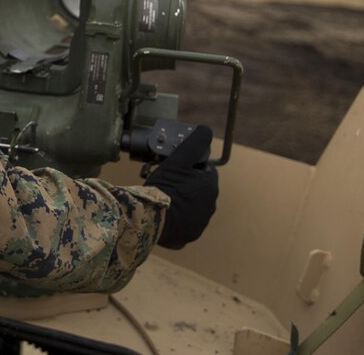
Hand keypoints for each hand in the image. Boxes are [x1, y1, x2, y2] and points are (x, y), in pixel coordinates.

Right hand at [145, 125, 218, 249]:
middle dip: (186, 183)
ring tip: (163, 196)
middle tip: (166, 178)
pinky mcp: (190, 235)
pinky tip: (165, 213)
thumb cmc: (166, 187)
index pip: (205, 170)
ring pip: (192, 205)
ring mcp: (201, 222)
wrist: (152, 219)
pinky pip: (185, 222)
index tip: (176, 165)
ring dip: (182, 200)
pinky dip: (177, 217)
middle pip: (198, 187)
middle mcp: (210, 205)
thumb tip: (205, 129)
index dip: (190, 165)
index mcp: (210, 186)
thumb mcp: (178, 159)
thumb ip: (194, 143)